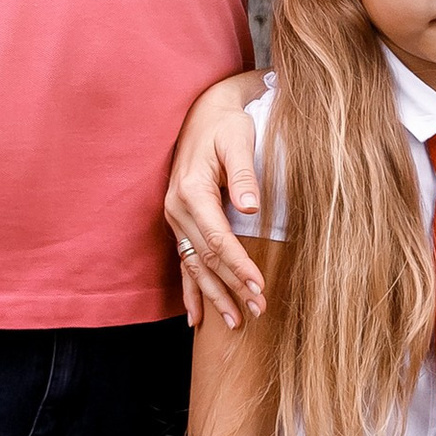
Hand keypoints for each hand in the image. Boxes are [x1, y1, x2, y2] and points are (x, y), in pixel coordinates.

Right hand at [165, 87, 265, 330]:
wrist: (205, 112)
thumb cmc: (226, 125)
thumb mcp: (238, 141)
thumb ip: (245, 174)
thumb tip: (251, 208)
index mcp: (192, 192)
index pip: (218, 239)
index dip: (239, 266)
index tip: (260, 287)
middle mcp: (177, 209)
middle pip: (206, 259)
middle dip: (232, 288)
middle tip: (258, 311)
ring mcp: (175, 218)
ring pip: (195, 266)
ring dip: (214, 296)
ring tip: (234, 322)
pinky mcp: (180, 223)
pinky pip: (184, 262)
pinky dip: (191, 290)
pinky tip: (197, 316)